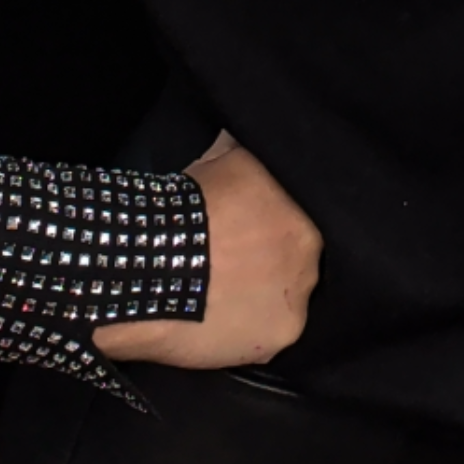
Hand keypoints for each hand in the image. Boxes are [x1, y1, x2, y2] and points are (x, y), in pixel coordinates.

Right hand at [93, 130, 322, 367]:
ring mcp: (300, 291)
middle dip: (273, 257)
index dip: (274, 221)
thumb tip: (242, 132)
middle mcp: (310, 243)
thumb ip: (242, 151)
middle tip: (238, 265)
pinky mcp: (284, 331)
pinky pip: (273, 331)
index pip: (299, 212)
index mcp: (298, 200)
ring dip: (266, 295)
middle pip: (299, 254)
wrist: (154, 266)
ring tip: (228, 297)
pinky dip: (252, 329)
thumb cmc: (182, 209)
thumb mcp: (217, 158)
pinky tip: (226, 322)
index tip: (250, 229)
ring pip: (289, 294)